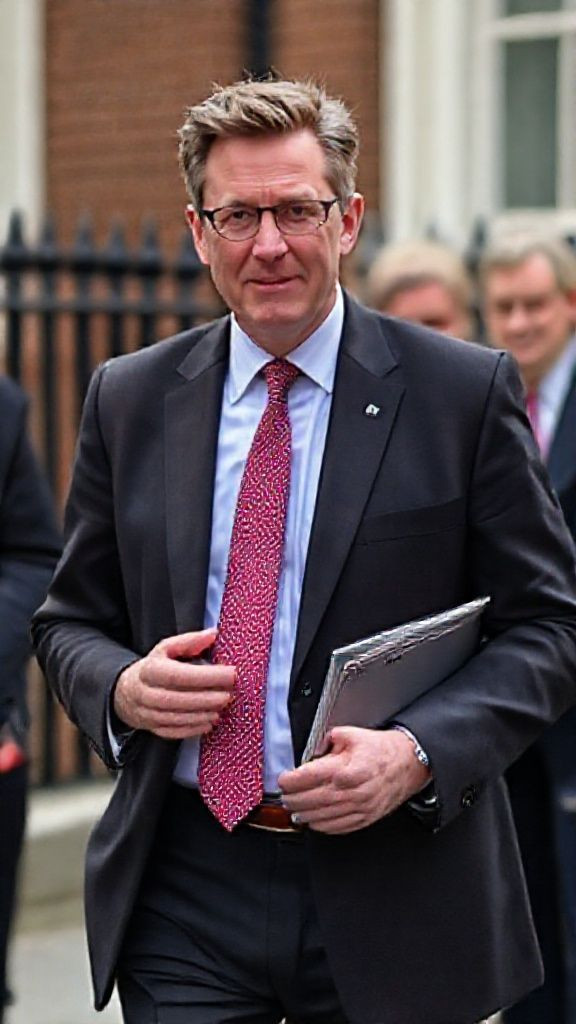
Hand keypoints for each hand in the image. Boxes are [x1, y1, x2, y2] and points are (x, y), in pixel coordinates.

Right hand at [113, 628, 234, 739]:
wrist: (126, 692)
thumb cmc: (153, 667)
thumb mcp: (166, 649)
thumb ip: (190, 641)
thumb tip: (213, 634)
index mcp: (150, 670)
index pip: (180, 674)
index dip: (207, 676)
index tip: (230, 674)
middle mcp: (146, 693)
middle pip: (178, 699)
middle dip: (207, 698)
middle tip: (230, 694)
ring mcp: (147, 713)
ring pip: (176, 717)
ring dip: (203, 714)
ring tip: (222, 707)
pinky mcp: (152, 728)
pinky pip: (173, 732)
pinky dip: (193, 729)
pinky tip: (210, 722)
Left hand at [278, 726, 430, 833]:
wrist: (408, 764)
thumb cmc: (380, 750)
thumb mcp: (350, 734)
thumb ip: (326, 740)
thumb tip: (310, 751)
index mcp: (344, 769)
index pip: (305, 779)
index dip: (289, 781)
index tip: (283, 779)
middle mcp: (350, 792)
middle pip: (308, 801)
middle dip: (291, 799)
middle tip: (284, 795)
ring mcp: (357, 808)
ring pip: (319, 818)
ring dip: (302, 814)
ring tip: (294, 808)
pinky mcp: (363, 819)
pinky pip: (335, 828)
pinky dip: (320, 825)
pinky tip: (313, 818)